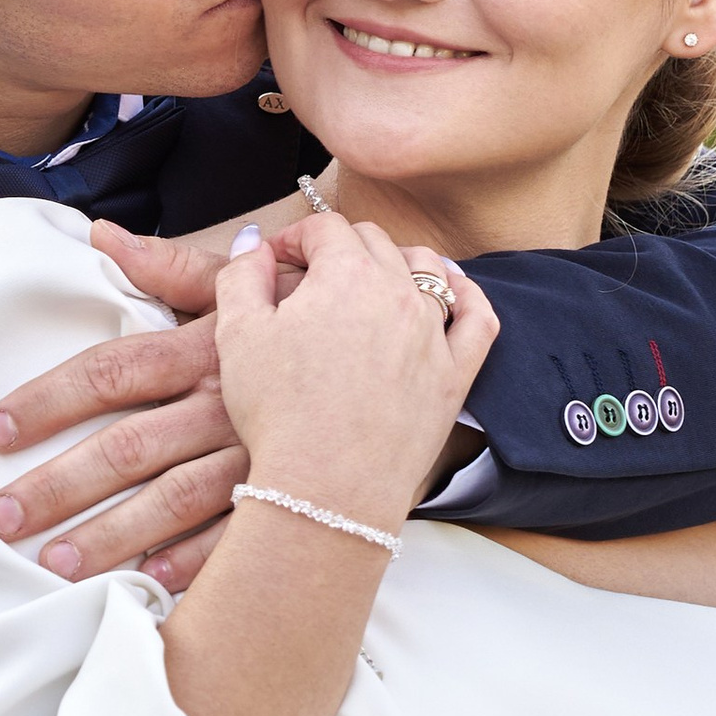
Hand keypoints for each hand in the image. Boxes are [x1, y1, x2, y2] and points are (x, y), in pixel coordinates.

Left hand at [0, 210, 317, 589]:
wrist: (410, 342)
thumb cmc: (312, 313)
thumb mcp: (246, 283)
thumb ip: (170, 265)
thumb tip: (101, 235)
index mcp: (209, 347)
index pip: (113, 371)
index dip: (49, 399)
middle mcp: (228, 402)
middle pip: (131, 446)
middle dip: (63, 484)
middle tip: (3, 514)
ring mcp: (261, 452)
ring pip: (176, 500)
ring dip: (114, 535)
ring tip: (53, 564)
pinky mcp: (294, 489)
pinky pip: (240, 534)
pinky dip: (195, 562)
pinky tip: (147, 585)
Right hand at [214, 212, 495, 536]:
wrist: (328, 487)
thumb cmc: (280, 414)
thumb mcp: (238, 335)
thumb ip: (242, 275)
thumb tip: (255, 243)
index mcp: (346, 274)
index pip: (325, 228)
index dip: (296, 237)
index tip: (278, 259)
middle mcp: (398, 293)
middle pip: (374, 242)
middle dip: (340, 247)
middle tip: (313, 275)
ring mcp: (434, 333)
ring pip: (429, 269)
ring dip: (400, 261)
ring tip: (376, 278)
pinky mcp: (456, 374)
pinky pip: (477, 319)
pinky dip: (467, 297)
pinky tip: (454, 293)